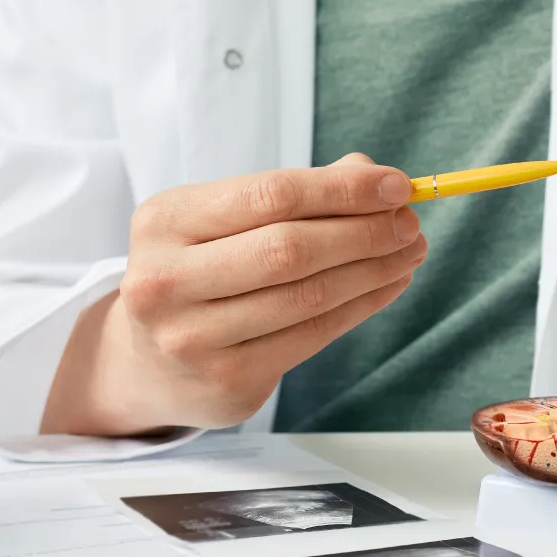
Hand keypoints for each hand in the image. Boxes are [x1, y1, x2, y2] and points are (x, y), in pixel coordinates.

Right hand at [42, 153, 427, 434]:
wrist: (146, 361)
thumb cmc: (199, 270)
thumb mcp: (224, 220)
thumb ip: (294, 193)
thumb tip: (372, 176)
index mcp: (165, 220)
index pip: (271, 194)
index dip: (342, 189)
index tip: (396, 184)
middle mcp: (166, 280)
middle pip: (290, 248)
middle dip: (364, 232)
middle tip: (410, 223)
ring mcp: (193, 338)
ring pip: (306, 296)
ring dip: (372, 271)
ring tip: (408, 253)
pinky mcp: (226, 380)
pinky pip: (311, 337)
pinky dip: (360, 307)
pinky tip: (386, 286)